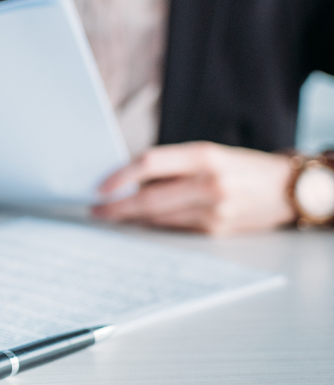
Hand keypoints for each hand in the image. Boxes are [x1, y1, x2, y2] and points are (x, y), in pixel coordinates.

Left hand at [92, 141, 295, 234]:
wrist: (288, 189)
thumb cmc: (240, 167)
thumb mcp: (208, 154)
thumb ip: (171, 166)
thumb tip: (127, 181)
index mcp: (204, 156)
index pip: (150, 163)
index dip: (120, 176)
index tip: (100, 187)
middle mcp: (209, 183)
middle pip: (149, 198)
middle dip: (117, 206)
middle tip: (96, 210)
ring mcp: (214, 210)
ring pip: (159, 217)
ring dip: (132, 217)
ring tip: (112, 214)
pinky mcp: (217, 231)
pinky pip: (175, 227)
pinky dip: (155, 224)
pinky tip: (141, 221)